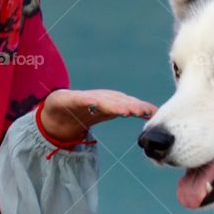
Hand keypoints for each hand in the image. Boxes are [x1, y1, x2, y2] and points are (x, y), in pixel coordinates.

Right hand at [40, 88, 156, 141]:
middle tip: (145, 112)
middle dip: (132, 105)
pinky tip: (94, 103)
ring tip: (126, 111)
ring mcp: (87, 98)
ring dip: (115, 105)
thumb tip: (154, 115)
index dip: (142, 108)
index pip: (130, 105)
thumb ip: (128, 109)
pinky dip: (89, 101)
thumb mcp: (109, 111)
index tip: (155, 113)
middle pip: (119, 102)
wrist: (58, 109)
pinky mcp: (72, 99)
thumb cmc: (87, 108)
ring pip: (103, 102)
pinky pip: (82, 101)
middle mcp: (102, 98)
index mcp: (112, 101)